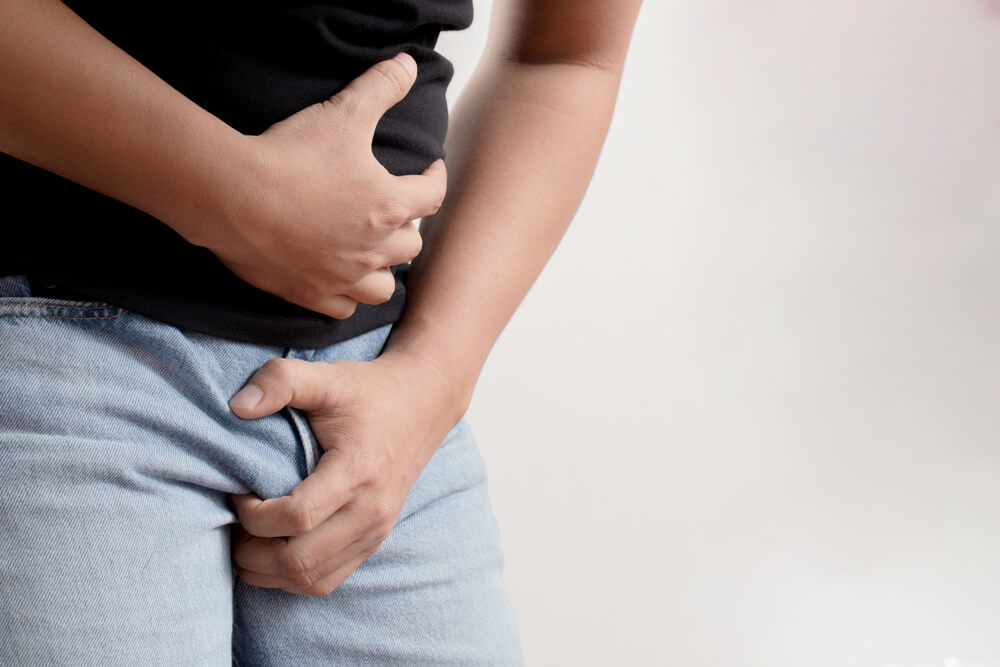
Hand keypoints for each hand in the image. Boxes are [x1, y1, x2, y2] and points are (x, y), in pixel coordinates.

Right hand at [191, 53, 446, 318]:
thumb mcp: (344, 112)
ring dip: (385, 269)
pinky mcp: (309, 293)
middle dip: (409, 226)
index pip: (432, 195)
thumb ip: (381, 86)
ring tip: (374, 253)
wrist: (233, 194)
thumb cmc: (291, 154)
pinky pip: (343, 308)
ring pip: (383, 287)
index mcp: (389, 205)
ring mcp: (342, 276)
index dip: (436, 178)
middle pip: (411, 245)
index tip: (431, 168)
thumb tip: (410, 64)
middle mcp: (373, 248)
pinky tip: (342, 282)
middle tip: (396, 211)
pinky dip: (348, 296)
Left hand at [226, 349, 461, 595]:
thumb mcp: (327, 376)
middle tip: (233, 528)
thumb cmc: (370, 392)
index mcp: (357, 472)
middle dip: (252, 552)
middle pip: (299, 560)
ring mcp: (375, 531)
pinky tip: (274, 551)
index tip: (239, 493)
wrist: (422, 404)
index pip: (296, 517)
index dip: (254, 516)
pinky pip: (327, 580)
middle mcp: (370, 511)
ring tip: (247, 544)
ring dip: (268, 572)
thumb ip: (281, 380)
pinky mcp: (374, 540)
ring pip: (311, 580)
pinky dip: (293, 577)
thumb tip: (236, 406)